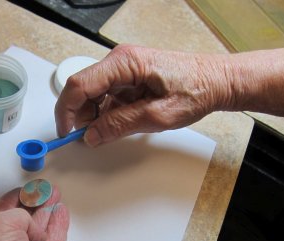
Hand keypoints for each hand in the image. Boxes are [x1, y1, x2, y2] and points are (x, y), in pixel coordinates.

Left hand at [0, 187, 69, 240]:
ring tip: (54, 196)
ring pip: (33, 233)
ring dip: (45, 212)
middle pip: (13, 223)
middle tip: (41, 190)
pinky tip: (60, 214)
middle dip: (29, 204)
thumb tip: (28, 222)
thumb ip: (13, 214)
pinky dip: (56, 228)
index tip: (22, 189)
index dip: (7, 200)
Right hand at [55, 44, 229, 146]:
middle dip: (81, 115)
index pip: (79, 84)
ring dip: (94, 116)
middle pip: (83, 89)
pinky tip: (119, 122)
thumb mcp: (156, 116)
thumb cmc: (196, 89)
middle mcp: (120, 61)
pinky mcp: (128, 77)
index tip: (66, 132)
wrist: (217, 81)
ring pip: (93, 94)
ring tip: (112, 130)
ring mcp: (123, 69)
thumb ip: (119, 125)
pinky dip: (106, 113)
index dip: (67, 110)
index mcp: (124, 63)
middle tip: (89, 137)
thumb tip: (92, 135)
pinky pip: (107, 96)